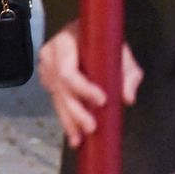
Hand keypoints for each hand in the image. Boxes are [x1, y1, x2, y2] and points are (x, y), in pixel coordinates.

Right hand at [38, 21, 142, 147]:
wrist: (88, 35)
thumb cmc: (104, 42)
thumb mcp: (121, 53)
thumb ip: (128, 74)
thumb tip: (127, 97)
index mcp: (66, 41)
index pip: (68, 69)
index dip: (82, 87)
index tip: (101, 100)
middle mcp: (51, 54)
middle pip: (60, 87)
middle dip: (75, 110)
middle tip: (91, 127)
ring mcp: (46, 67)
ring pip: (56, 97)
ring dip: (67, 119)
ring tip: (79, 138)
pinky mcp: (48, 79)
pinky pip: (55, 100)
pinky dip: (64, 118)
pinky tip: (73, 133)